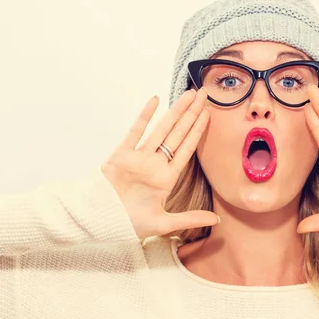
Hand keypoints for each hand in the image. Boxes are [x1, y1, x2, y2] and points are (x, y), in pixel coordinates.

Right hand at [101, 87, 218, 240]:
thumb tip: (217, 219)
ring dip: (175, 111)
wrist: (102, 221)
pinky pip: (135, 131)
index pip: (187, 149)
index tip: (208, 114)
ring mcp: (139, 157)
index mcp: (166, 178)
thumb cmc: (130, 224)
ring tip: (188, 94)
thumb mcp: (165, 223)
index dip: (198, 131)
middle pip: (178, 134)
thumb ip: (190, 219)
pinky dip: (145, 116)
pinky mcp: (122, 154)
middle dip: (191, 114)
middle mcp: (155, 164)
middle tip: (204, 94)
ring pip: (161, 129)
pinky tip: (156, 100)